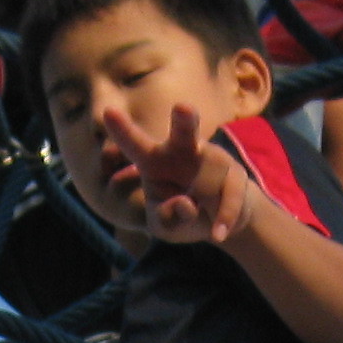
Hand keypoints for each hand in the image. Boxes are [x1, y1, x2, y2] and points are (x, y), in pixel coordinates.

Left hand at [97, 100, 251, 243]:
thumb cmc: (181, 217)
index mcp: (154, 162)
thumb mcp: (165, 226)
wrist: (218, 224)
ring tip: (205, 219)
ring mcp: (211, 159)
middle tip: (183, 107)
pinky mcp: (234, 174)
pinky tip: (217, 234)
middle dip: (184, 119)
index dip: (123, 130)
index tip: (107, 112)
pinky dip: (224, 216)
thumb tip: (186, 204)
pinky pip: (231, 195)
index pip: (135, 145)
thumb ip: (166, 218)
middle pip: (183, 132)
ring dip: (216, 185)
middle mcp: (183, 152)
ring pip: (215, 160)